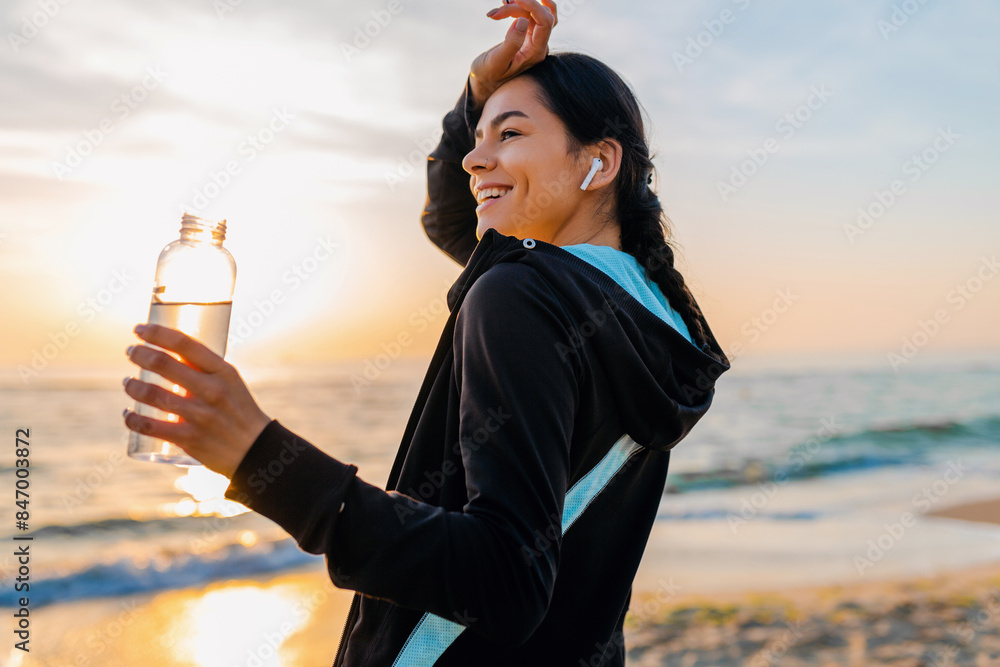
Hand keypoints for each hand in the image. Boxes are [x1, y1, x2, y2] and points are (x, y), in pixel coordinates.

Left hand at [123, 323, 270, 477]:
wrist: (256, 450)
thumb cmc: (239, 411)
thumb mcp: (230, 383)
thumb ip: (204, 369)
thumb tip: (170, 353)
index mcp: (223, 372)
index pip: (185, 344)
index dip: (157, 333)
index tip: (139, 329)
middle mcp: (212, 390)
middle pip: (163, 364)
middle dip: (139, 354)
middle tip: (131, 352)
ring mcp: (200, 415)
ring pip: (152, 394)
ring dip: (133, 385)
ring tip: (128, 382)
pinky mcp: (190, 439)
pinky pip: (150, 426)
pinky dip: (132, 419)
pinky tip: (128, 414)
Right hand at [471, 0, 557, 107]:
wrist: (484, 84)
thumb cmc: (488, 75)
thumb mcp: (497, 61)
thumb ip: (512, 43)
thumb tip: (523, 20)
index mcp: (536, 53)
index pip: (545, 22)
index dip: (533, 6)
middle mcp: (539, 46)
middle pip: (541, 15)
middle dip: (520, 6)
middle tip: (497, 10)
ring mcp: (534, 41)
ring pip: (533, 14)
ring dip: (516, 6)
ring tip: (496, 10)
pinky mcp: (526, 37)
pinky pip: (528, 16)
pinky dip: (516, 9)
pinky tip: (502, 7)